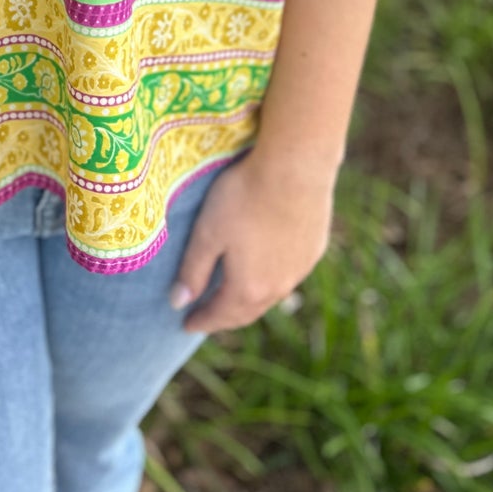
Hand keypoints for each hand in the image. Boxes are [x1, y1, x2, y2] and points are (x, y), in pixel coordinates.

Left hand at [170, 147, 336, 333]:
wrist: (295, 167)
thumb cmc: (244, 197)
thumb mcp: (208, 232)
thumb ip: (193, 270)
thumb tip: (178, 303)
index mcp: (248, 287)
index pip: (220, 315)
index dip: (201, 320)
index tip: (187, 324)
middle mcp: (278, 287)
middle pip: (246, 311)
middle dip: (225, 317)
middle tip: (209, 316)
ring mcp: (300, 269)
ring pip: (271, 295)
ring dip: (250, 300)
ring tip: (235, 295)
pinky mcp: (314, 248)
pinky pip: (289, 274)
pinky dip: (272, 278)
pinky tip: (268, 267)